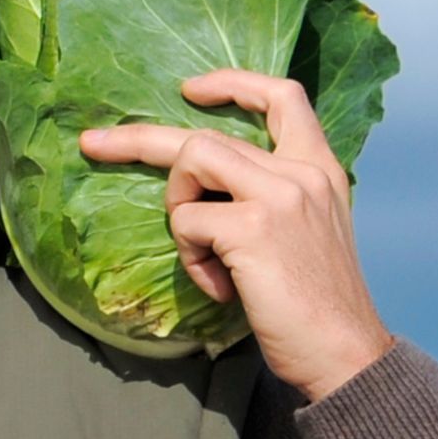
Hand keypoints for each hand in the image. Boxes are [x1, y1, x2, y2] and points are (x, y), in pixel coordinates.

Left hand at [75, 71, 394, 401]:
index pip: (283, 95)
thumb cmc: (317, 306)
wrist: (345, 355)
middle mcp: (302, 172)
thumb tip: (204, 190)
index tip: (191, 90)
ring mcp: (278, 195)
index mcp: (321, 169)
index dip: (232, 84)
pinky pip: (187, 221)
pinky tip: (220, 286)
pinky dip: (191, 257)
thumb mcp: (309, 232)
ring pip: (191, 159)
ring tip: (201, 250)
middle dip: (139, 139)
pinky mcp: (253, 227)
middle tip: (92, 143)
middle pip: (206, 135)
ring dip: (177, 205)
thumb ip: (271, 198)